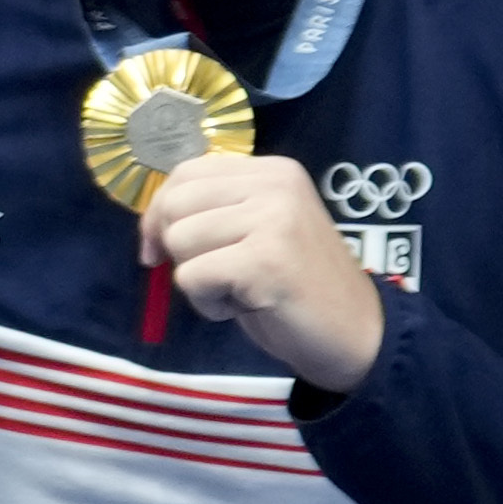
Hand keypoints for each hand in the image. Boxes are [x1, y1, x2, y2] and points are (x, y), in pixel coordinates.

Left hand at [143, 142, 387, 385]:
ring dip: (197, 281)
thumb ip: (213, 213)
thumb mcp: (255, 232)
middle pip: (174, 205)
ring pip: (179, 242)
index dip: (158, 213)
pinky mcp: (265, 259)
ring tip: (240, 289)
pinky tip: (246, 305)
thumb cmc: (294, 287)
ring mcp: (273, 218)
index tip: (158, 250)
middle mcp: (274, 184)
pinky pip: (192, 277)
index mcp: (271, 171)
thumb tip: (150, 224)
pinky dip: (208, 303)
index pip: (185, 172)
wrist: (353, 332)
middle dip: (176, 250)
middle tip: (215, 275)